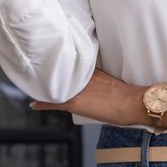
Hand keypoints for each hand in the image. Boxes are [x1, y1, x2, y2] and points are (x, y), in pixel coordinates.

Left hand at [30, 69, 150, 126]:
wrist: (132, 103)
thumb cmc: (128, 96)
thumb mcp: (112, 82)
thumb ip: (102, 81)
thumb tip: (102, 88)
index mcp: (90, 70)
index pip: (70, 66)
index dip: (60, 66)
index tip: (51, 62)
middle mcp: (80, 77)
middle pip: (60, 75)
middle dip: (50, 74)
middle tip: (37, 71)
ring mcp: (76, 90)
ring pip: (55, 86)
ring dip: (45, 86)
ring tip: (35, 84)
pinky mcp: (74, 103)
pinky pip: (54, 103)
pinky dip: (43, 104)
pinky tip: (34, 104)